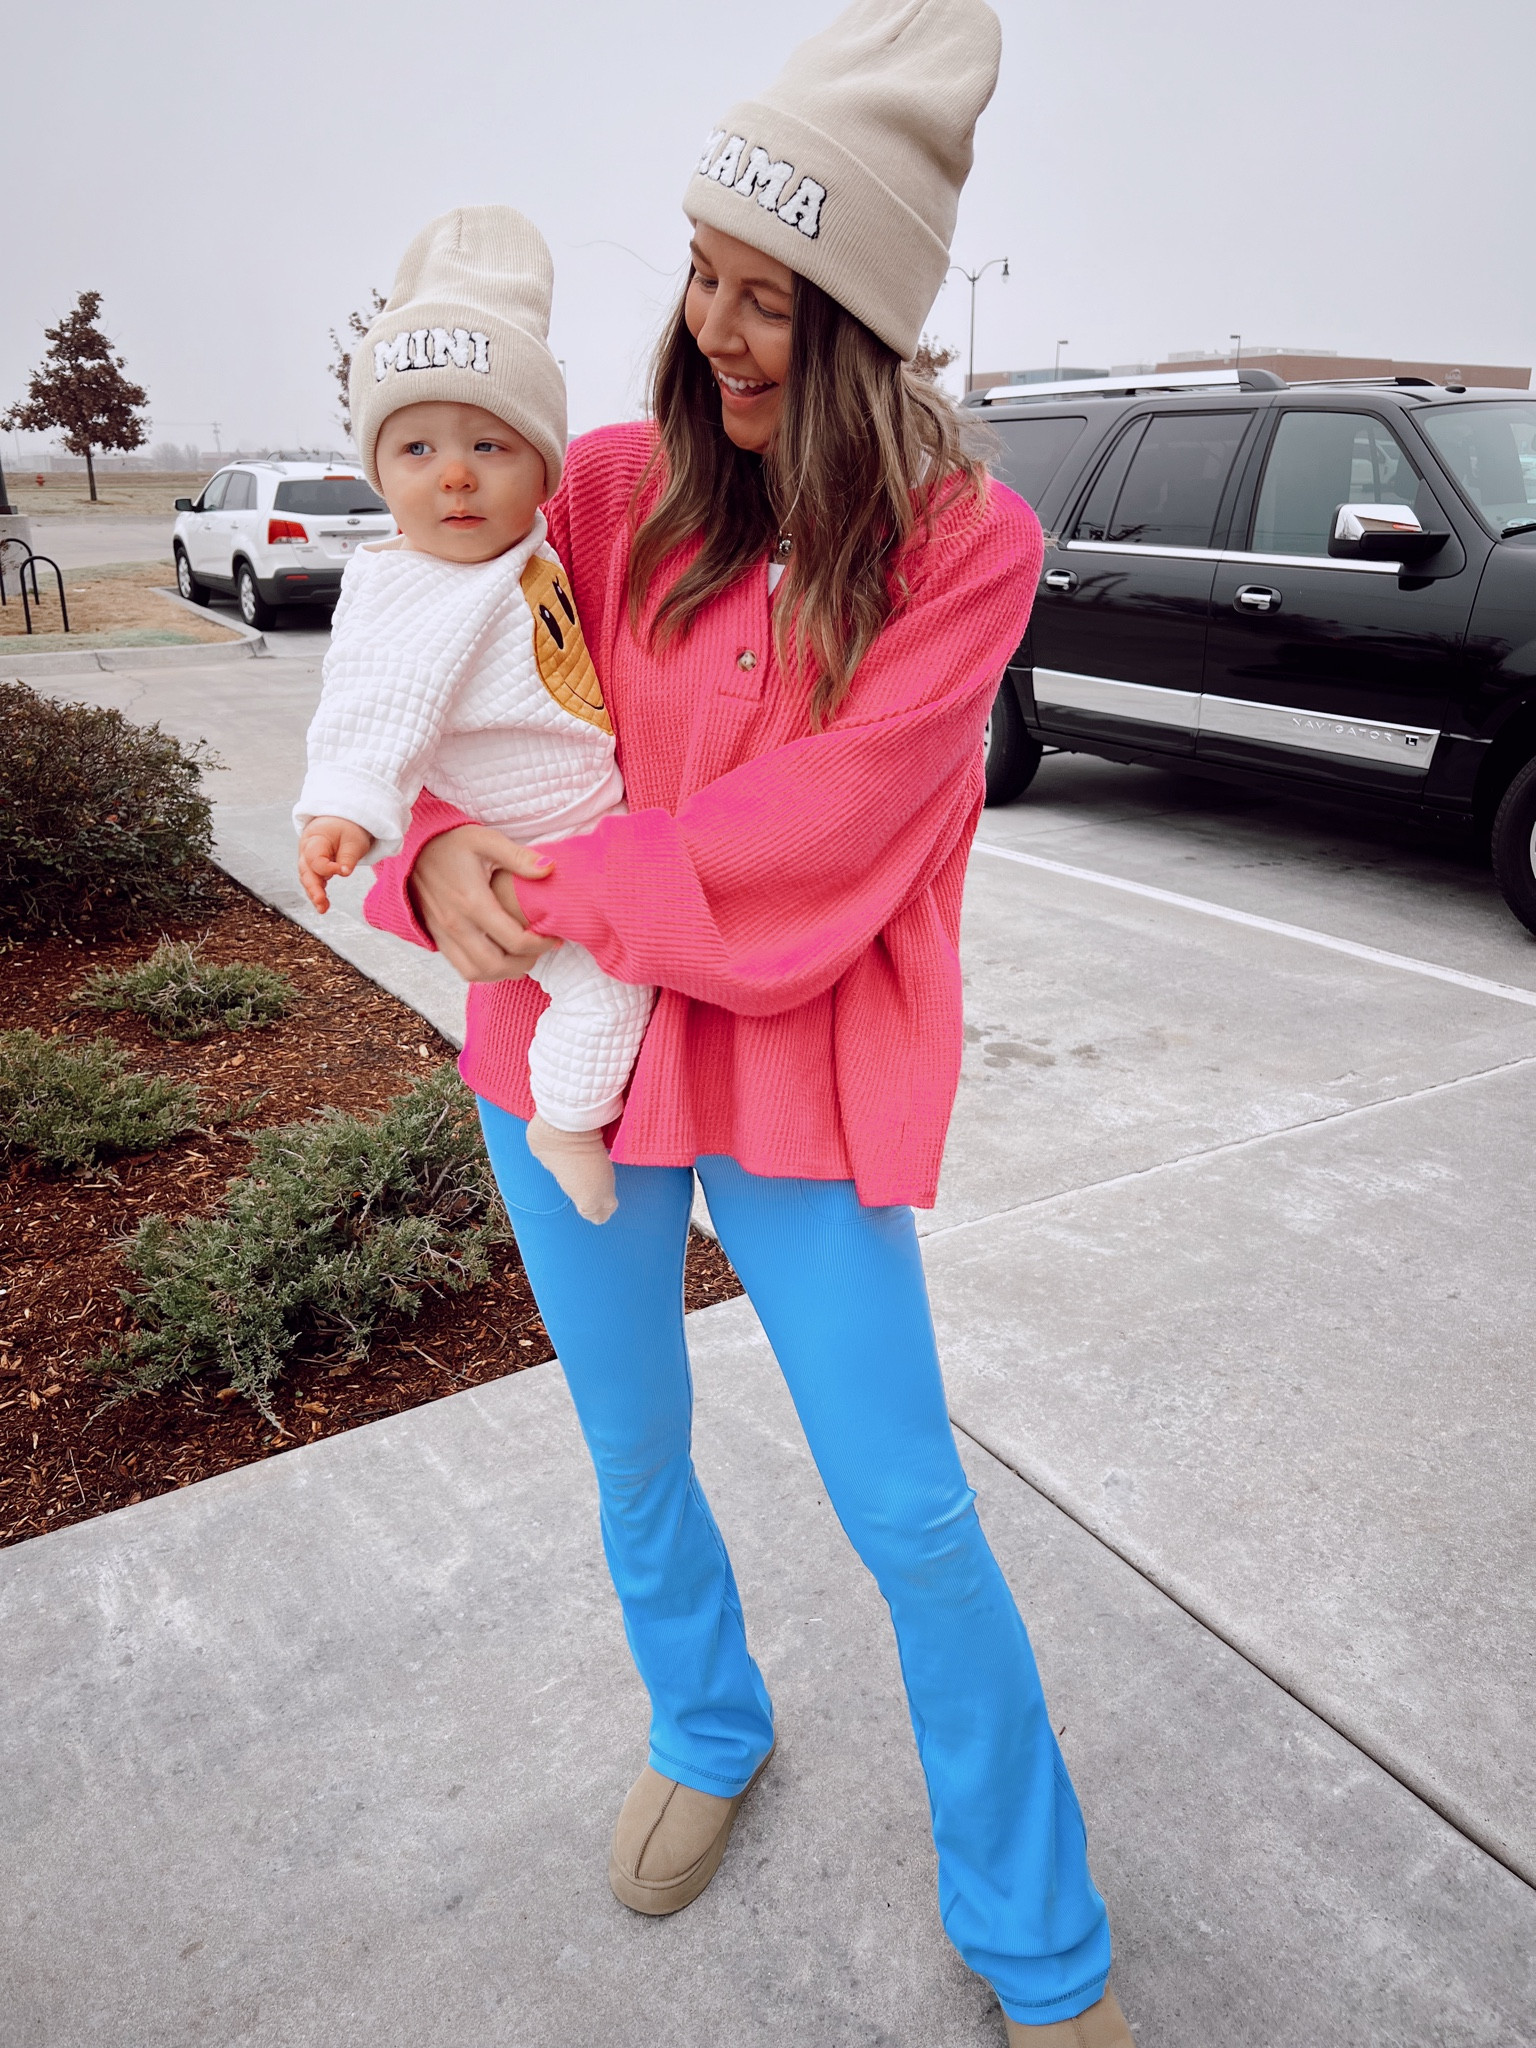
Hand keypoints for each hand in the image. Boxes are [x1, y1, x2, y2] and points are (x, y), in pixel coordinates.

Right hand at [298, 816, 375, 913]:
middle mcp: (306, 851)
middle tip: (321, 902)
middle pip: (306, 871)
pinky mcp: (313, 868)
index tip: (343, 872)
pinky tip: (324, 904)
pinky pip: (313, 881)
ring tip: (323, 909)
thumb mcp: (353, 840)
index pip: (316, 859)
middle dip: (313, 888)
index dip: (328, 868)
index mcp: (314, 839)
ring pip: (307, 879)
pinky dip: (317, 891)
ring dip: (314, 894)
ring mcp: (308, 860)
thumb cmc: (346, 829)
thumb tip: (344, 873)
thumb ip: (348, 857)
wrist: (339, 822)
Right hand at [409, 824, 562, 981]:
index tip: (553, 937)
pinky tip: (499, 957)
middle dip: (526, 963)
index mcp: (472, 901)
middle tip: (540, 950)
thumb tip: (550, 869)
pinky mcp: (438, 938)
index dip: (540, 944)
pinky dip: (484, 971)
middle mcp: (457, 924)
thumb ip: (519, 857)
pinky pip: (462, 968)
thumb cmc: (450, 842)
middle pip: (497, 965)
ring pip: (477, 972)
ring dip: (504, 972)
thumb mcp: (486, 840)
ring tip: (522, 958)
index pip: (514, 940)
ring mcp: (444, 934)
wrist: (412, 848)